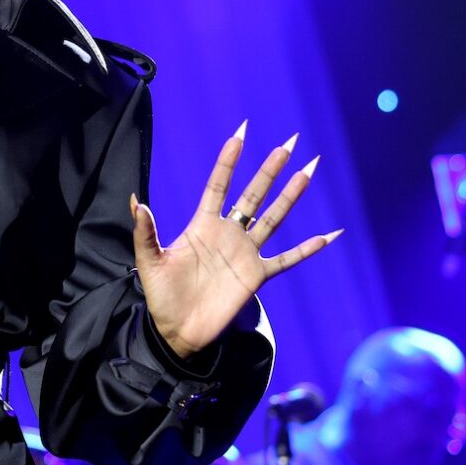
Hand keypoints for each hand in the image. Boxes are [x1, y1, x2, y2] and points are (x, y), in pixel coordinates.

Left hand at [129, 122, 341, 359]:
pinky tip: (329, 235)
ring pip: (274, 219)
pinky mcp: (256, 276)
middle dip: (270, 170)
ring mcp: (245, 253)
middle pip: (253, 195)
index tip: (240, 134)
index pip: (218, 185)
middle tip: (289, 143)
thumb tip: (137, 202)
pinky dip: (307, 249)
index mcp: (202, 225)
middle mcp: (228, 233)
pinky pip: (287, 259)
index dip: (228, 161)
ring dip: (291, 196)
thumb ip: (145, 232)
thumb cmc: (161, 295)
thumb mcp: (149, 261)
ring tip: (308, 172)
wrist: (177, 330)